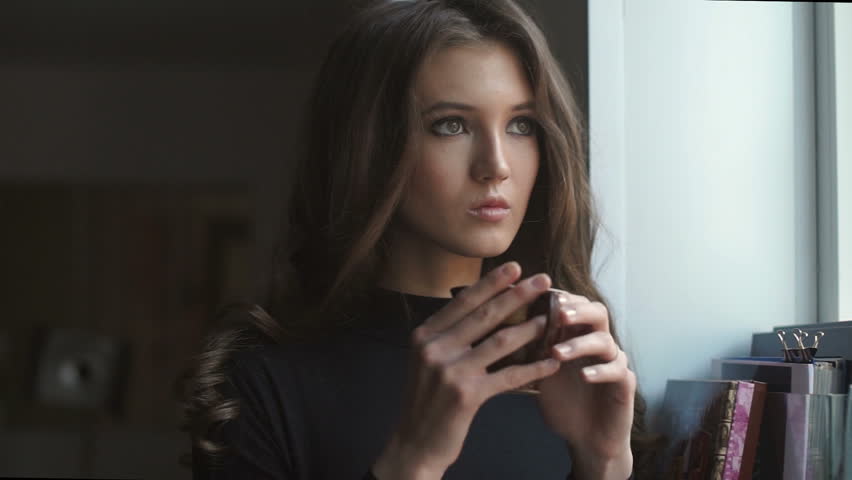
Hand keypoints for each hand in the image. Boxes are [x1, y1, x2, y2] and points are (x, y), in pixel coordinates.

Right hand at [372, 262, 560, 479]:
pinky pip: (508, 376)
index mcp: (425, 335)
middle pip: (485, 315)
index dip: (492, 283)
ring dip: (531, 328)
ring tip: (552, 318)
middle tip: (544, 280)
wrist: (415, 442)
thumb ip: (449, 335)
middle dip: (518, 294)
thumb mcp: (428, 360)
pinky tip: (552, 363)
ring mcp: (449, 371)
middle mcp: (434, 348)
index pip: (464, 302)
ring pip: (500, 342)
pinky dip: (533, 369)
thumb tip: (485, 307)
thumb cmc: (428, 399)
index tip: (515, 267)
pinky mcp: (466, 395)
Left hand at [535, 289, 634, 477]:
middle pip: (597, 312)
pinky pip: (618, 370)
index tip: (540, 294)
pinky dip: (601, 370)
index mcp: (577, 336)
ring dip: (580, 344)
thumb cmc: (563, 402)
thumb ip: (531, 350)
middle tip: (558, 314)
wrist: (586, 439)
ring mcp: (613, 362)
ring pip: (605, 341)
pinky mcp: (624, 383)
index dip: (560, 298)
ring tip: (557, 353)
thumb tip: (502, 326)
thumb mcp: (541, 373)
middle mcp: (597, 344)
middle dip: (577, 310)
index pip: (574, 305)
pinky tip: (584, 375)